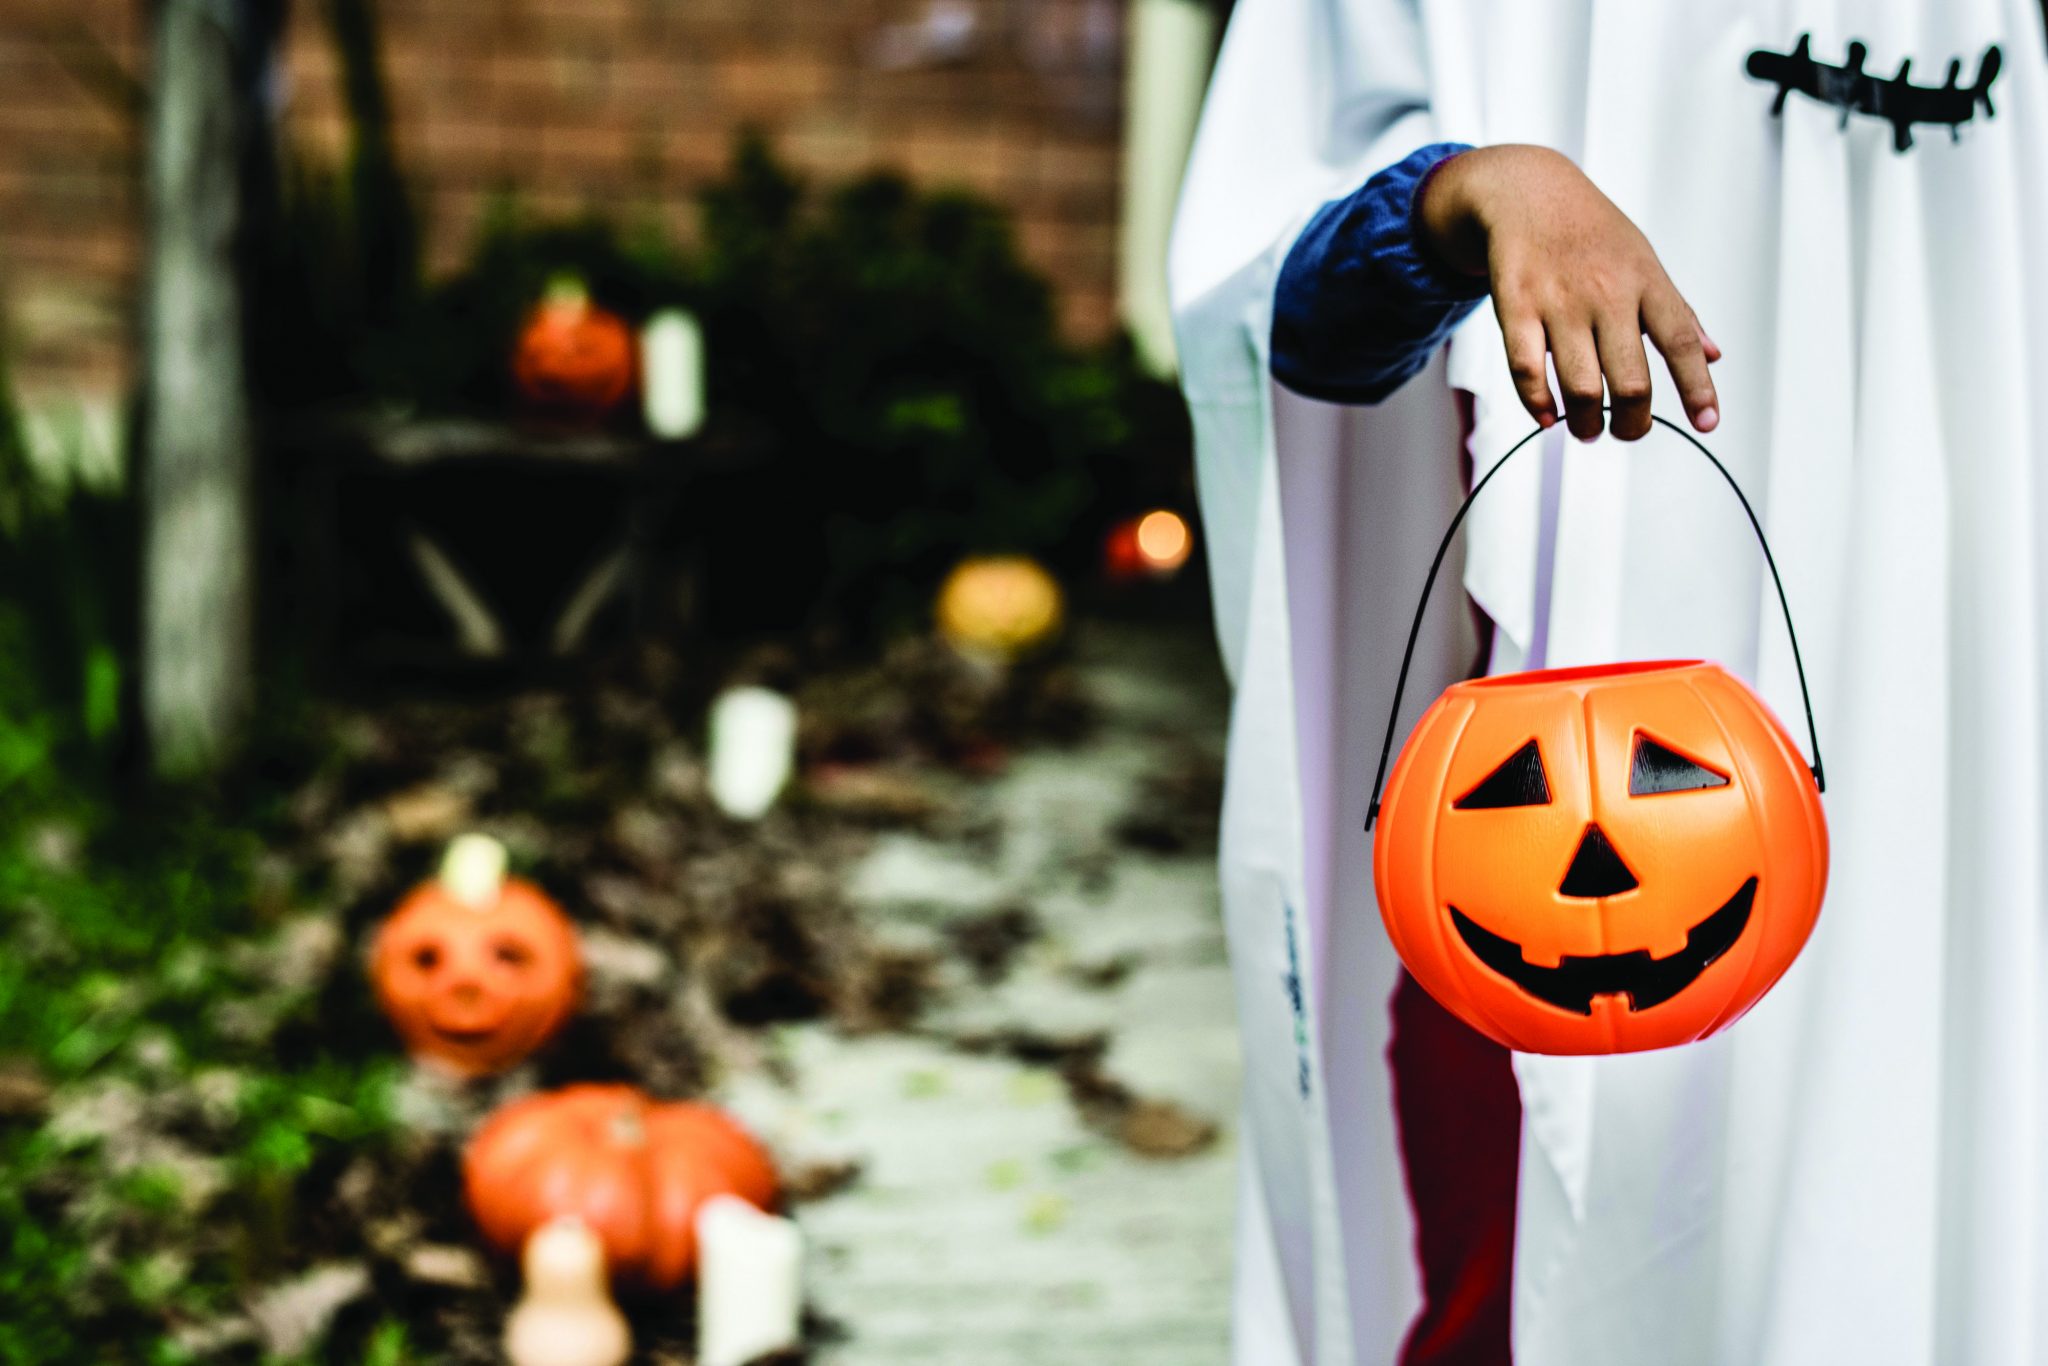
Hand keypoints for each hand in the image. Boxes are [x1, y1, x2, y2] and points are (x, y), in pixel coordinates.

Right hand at [1416, 144, 1720, 440]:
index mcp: (1645, 281)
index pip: (1681, 343)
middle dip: (1632, 424)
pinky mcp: (1516, 308)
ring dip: (1585, 423)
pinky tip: (1546, 415)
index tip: (1707, 422)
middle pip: (1632, 382)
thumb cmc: (1591, 231)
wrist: (1527, 190)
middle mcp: (1607, 294)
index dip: (1698, 387)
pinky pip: (1527, 371)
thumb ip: (1677, 312)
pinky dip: (1538, 404)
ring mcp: (1559, 302)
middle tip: (1626, 431)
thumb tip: (1713, 355)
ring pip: (1581, 387)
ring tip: (1586, 428)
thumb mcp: (1644, 260)